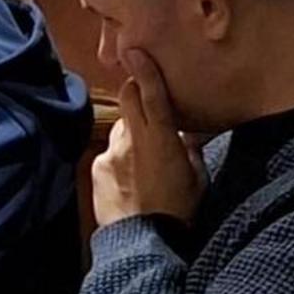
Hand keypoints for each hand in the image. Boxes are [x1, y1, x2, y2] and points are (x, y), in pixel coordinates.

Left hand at [92, 48, 206, 226]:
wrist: (142, 243)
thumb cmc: (179, 211)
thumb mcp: (197, 178)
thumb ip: (188, 149)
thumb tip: (185, 134)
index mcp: (161, 139)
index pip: (152, 95)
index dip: (144, 71)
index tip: (135, 51)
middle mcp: (132, 140)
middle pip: (128, 99)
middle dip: (135, 95)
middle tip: (148, 110)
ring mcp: (110, 153)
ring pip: (120, 130)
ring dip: (129, 137)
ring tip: (141, 165)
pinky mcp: (96, 168)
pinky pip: (108, 155)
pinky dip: (117, 161)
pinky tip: (127, 183)